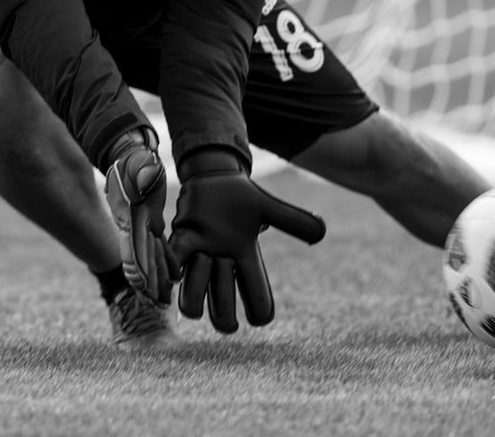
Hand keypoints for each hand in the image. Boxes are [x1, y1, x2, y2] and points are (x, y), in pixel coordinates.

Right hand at [104, 129, 178, 303]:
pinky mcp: (152, 223)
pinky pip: (160, 246)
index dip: (138, 266)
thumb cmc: (134, 160)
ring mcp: (142, 226)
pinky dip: (166, 262)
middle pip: (142, 258)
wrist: (133, 158)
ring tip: (165, 300)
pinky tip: (175, 278)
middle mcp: (133, 225)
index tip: (142, 285)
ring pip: (151, 256)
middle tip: (158, 303)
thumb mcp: (137, 164)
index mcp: (129, 213)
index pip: (132, 245)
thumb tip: (148, 172)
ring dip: (158, 278)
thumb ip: (142, 171)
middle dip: (149, 282)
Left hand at [168, 148, 325, 332]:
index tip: (259, 316)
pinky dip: (174, 270)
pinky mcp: (179, 242)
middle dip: (224, 312)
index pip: (256, 299)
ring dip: (198, 286)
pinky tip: (180, 262)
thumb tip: (322, 233)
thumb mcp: (268, 207)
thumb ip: (292, 220)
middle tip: (225, 279)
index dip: (259, 312)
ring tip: (203, 259)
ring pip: (192, 302)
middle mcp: (221, 267)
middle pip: (222, 313)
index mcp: (246, 260)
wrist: (212, 177)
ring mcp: (199, 257)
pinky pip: (173, 265)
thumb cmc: (241, 197)